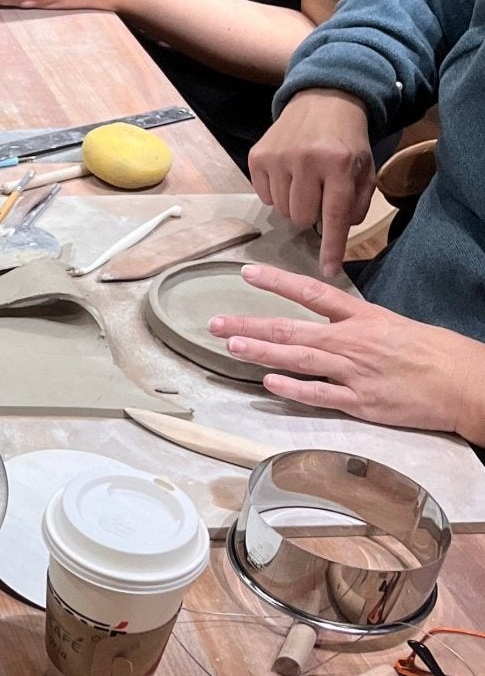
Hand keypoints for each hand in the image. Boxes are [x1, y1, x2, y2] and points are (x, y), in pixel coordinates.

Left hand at [208, 263, 483, 435]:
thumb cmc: (434, 353)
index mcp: (362, 317)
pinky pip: (320, 395)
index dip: (278, 282)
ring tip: (231, 345)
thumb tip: (327, 322)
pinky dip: (293, 389)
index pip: (312, 292)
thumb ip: (356, 324)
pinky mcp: (361, 403)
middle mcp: (353, 341)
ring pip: (298, 359)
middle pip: (292, 328)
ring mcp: (354, 373)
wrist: (465, 383)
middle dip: (250, 325)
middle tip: (215, 323)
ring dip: (262, 352)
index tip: (247, 273)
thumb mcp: (393, 325)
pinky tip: (268, 382)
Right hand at [248, 90, 374, 277]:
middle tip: (319, 194)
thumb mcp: (365, 170)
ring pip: (281, 210)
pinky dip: (276, 193)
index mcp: (338, 164)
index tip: (329, 271)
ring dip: (294, 204)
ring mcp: (278, 157)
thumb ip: (357, 205)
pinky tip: (287, 174)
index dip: (332, 247)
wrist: (323, 99)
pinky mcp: (258, 155)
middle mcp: (306, 160)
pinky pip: (264, 196)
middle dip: (311, 214)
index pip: (334, 215)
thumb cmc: (348, 140)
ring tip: (304, 183)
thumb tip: (336, 236)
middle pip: (301, 217)